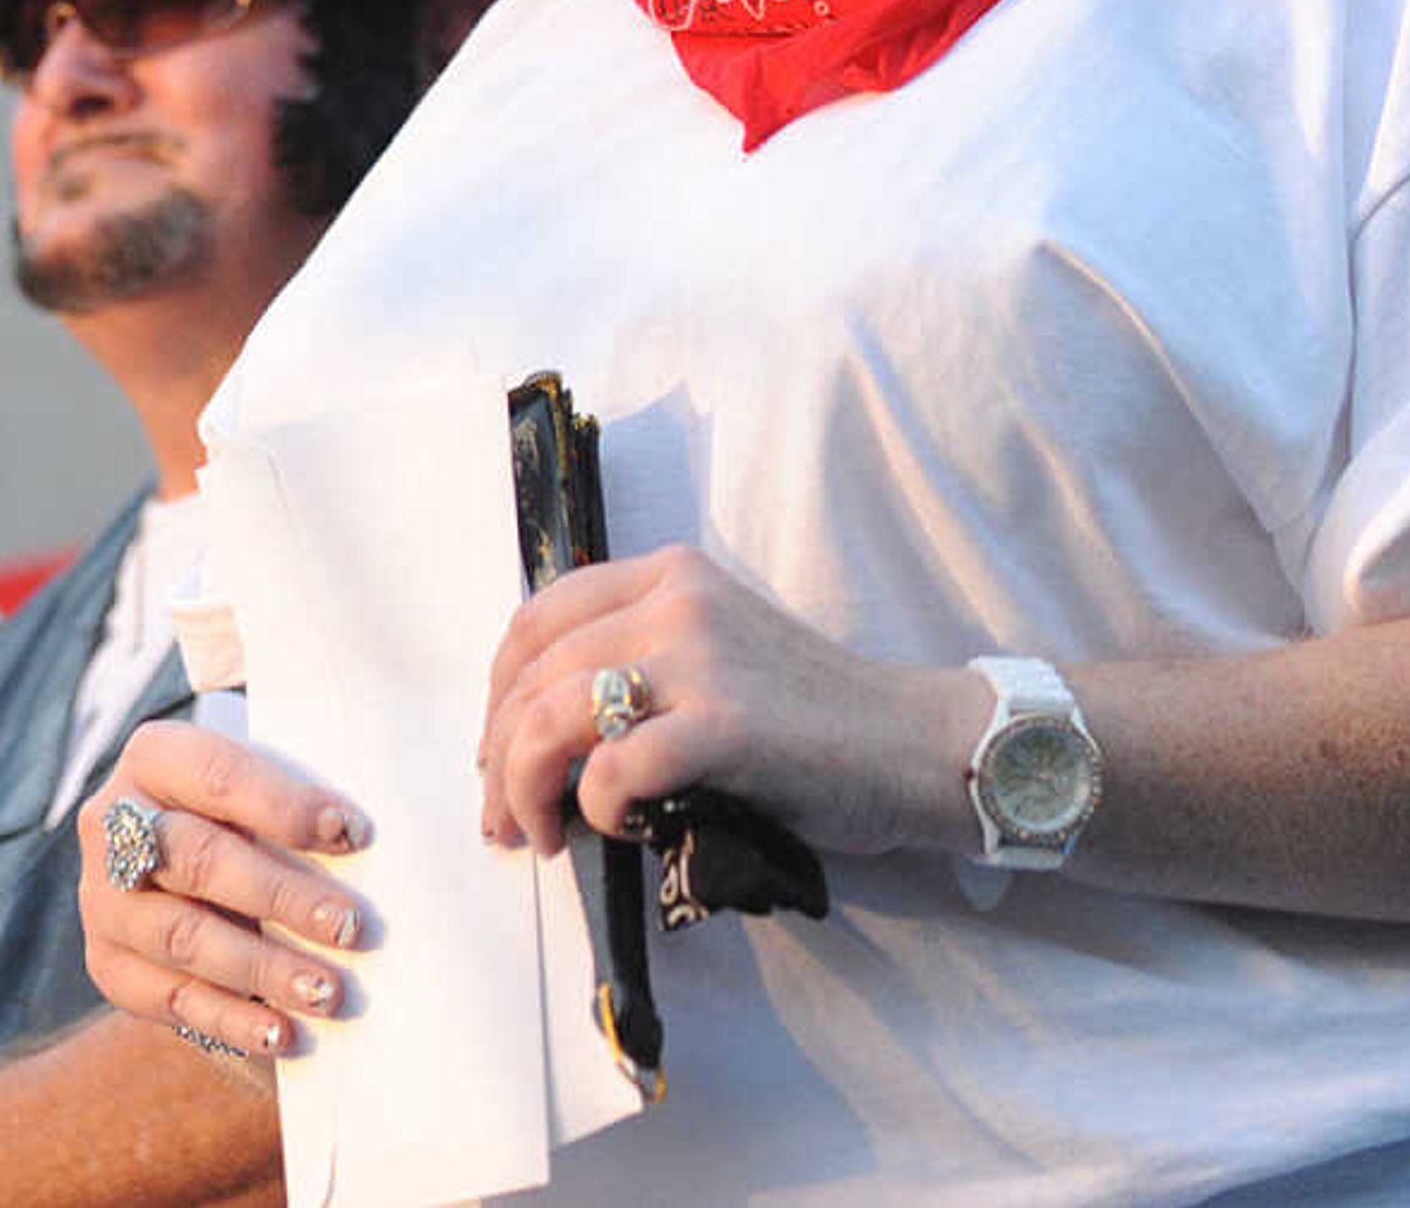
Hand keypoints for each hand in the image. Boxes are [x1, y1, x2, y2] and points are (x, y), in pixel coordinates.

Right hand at [78, 719, 377, 1062]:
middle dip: (281, 895)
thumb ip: (298, 805)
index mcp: (154, 758)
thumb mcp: (260, 792)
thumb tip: (365, 840)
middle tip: (351, 926)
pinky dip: (232, 1019)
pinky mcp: (109, 964)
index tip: (353, 833)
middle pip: (198, 859)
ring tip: (328, 991)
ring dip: (264, 967)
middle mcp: (110, 823)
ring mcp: (103, 899)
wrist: (190, 880)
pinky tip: (284, 1032)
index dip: (284, 805)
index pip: (217, 775)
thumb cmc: (249, 822)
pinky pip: (172, 999)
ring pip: (184, 936)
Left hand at [478, 547, 958, 859]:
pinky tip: (619, 827)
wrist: (916, 744)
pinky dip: (596, 806)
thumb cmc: (815, 719)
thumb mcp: (717, 654)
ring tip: (537, 834)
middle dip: (496, 753)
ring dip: (525, 786)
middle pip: (533, 672)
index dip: (497, 692)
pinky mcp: (725, 724)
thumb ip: (640, 664)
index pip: (537, 618)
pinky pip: (613, 767)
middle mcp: (675, 600)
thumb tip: (542, 732)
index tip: (493, 750)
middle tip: (503, 818)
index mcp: (669, 575)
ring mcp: (700, 657)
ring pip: (553, 716)